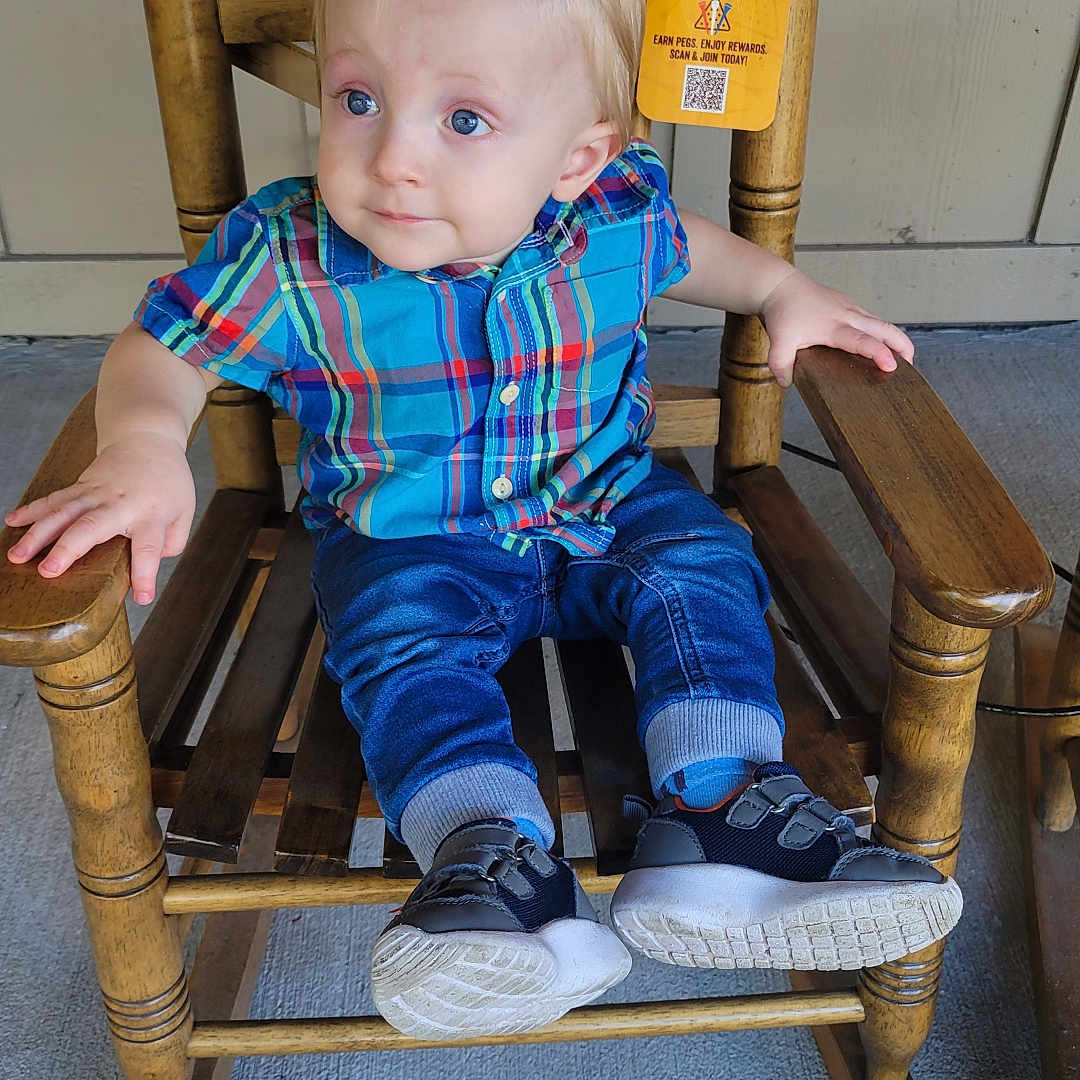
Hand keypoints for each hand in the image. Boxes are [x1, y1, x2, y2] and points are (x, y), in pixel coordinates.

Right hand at [4, 432, 195, 604]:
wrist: (147, 437)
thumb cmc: (167, 480)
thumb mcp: (184, 511)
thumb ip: (172, 541)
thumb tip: (151, 562)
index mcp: (151, 514)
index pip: (149, 549)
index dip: (145, 574)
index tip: (142, 598)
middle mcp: (120, 504)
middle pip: (92, 527)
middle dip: (68, 550)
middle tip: (48, 572)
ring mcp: (97, 493)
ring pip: (63, 513)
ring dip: (37, 534)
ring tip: (17, 555)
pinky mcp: (81, 485)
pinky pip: (54, 499)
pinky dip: (32, 510)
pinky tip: (13, 521)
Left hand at [759, 269, 914, 387]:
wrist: (780, 286)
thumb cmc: (783, 311)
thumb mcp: (778, 342)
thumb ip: (781, 364)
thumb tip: (786, 383)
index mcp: (833, 326)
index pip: (862, 341)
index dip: (880, 353)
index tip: (892, 366)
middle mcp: (847, 316)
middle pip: (884, 328)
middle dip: (902, 345)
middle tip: (911, 365)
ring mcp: (850, 308)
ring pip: (880, 322)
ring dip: (895, 338)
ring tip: (901, 358)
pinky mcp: (848, 305)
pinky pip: (871, 318)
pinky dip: (881, 330)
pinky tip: (881, 342)